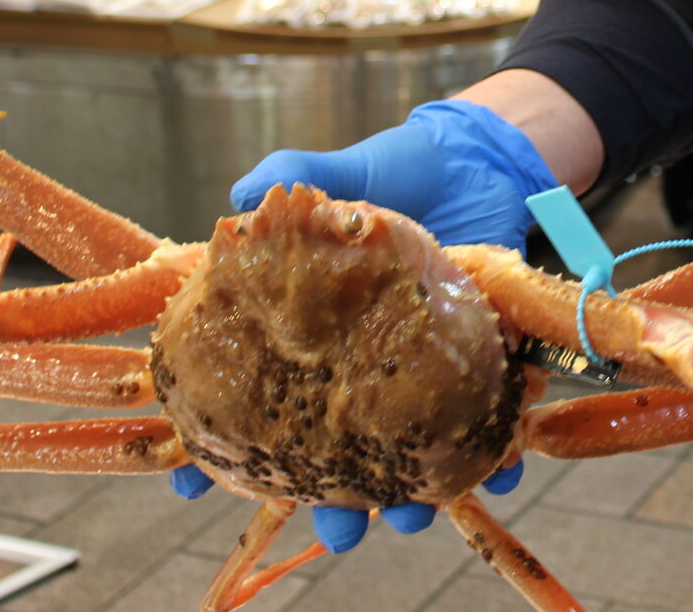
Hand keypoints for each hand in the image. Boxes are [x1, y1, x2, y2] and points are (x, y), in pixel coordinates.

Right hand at [173, 100, 556, 539]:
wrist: (476, 161)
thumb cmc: (395, 169)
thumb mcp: (342, 171)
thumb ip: (295, 174)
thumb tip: (243, 193)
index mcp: (309, 328)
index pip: (248, 395)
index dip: (217, 442)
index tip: (194, 481)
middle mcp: (356, 362)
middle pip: (329, 451)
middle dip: (329, 503)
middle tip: (337, 530)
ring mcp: (414, 368)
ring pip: (405, 455)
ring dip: (411, 497)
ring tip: (414, 517)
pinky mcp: (475, 359)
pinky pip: (483, 420)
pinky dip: (495, 455)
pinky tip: (498, 474)